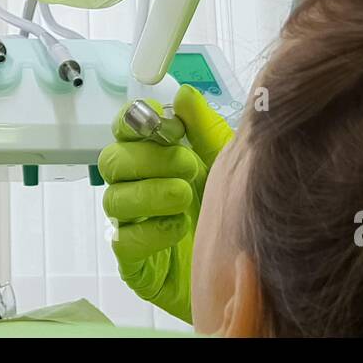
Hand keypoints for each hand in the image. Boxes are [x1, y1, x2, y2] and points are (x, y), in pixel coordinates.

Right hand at [98, 85, 234, 321]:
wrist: (250, 268)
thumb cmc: (231, 212)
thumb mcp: (226, 165)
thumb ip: (204, 129)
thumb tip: (184, 94)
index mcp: (156, 159)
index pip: (125, 131)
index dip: (133, 121)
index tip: (159, 121)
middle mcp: (138, 189)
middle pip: (112, 161)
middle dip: (148, 158)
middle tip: (188, 165)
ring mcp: (133, 226)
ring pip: (114, 200)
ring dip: (150, 192)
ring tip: (185, 195)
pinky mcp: (136, 264)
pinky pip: (124, 242)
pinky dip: (151, 231)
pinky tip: (180, 227)